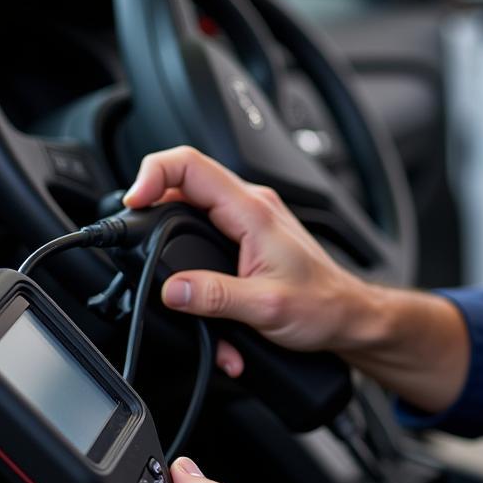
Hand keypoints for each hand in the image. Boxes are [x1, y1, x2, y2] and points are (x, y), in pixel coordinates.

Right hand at [123, 146, 470, 412]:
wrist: (350, 317)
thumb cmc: (323, 306)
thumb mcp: (266, 308)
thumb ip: (216, 297)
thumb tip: (173, 290)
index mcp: (252, 211)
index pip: (190, 165)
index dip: (152, 174)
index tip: (133, 202)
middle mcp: (250, 207)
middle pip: (182, 189)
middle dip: (155, 222)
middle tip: (138, 249)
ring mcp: (248, 223)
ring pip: (191, 221)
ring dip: (180, 262)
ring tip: (179, 293)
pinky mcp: (247, 241)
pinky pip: (208, 243)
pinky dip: (200, 278)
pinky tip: (209, 311)